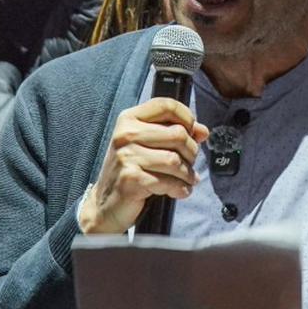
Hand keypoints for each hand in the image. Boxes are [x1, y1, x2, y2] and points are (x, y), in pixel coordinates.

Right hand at [78, 98, 208, 234]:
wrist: (105, 204)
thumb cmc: (131, 170)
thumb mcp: (148, 145)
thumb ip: (174, 133)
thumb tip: (203, 131)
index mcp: (129, 119)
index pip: (166, 105)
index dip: (187, 117)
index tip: (192, 132)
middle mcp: (126, 134)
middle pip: (178, 134)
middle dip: (192, 152)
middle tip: (190, 163)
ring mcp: (126, 156)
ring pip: (175, 160)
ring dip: (188, 174)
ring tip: (187, 180)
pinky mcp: (131, 178)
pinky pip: (168, 181)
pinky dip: (179, 189)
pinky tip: (179, 191)